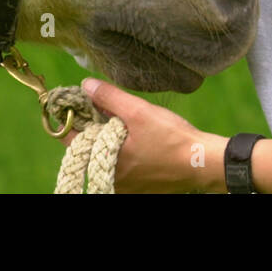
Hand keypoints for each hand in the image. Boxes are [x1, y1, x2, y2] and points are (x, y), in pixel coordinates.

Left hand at [65, 77, 226, 193]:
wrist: (201, 162)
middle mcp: (110, 177)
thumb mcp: (138, 111)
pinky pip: (116, 163)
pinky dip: (116, 148)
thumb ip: (109, 97)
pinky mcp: (136, 185)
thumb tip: (85, 85)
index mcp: (104, 161)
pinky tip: (129, 134)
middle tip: (97, 105)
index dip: (71, 117)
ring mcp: (123, 184)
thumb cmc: (171, 138)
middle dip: (88, 125)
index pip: (70, 139)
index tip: (76, 102)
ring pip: (101, 155)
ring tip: (115, 117)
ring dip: (102, 136)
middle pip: (85, 147)